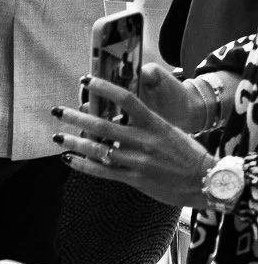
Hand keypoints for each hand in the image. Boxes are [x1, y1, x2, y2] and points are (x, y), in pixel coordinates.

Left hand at [55, 75, 215, 207]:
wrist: (206, 183)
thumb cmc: (188, 154)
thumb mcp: (169, 129)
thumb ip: (145, 121)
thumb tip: (118, 110)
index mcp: (155, 124)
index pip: (126, 99)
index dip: (103, 88)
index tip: (85, 80)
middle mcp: (144, 141)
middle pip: (103, 125)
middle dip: (76, 118)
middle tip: (57, 110)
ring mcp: (138, 161)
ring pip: (98, 149)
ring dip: (74, 142)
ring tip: (57, 136)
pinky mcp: (135, 179)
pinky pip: (103, 171)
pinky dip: (83, 164)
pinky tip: (68, 158)